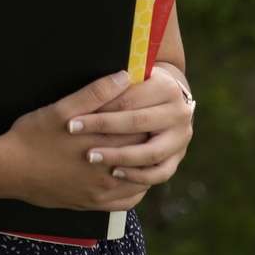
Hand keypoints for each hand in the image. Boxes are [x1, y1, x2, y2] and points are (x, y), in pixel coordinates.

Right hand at [0, 71, 151, 211]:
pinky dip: (136, 189)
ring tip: (145, 149)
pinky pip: (127, 202)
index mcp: (103, 143)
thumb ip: (94, 93)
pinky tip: (131, 177)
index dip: (147, 117)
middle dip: (150, 139)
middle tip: (153, 126)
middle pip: (144, 154)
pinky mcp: (92, 204)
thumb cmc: (31, 136)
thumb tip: (124, 76)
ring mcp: (101, 191)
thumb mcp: (60, 109)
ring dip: (146, 164)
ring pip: (141, 179)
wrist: (8, 170)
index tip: (149, 108)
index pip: (141, 129)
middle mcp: (107, 170)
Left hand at [67, 65, 193, 186]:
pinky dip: (138, 175)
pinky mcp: (177, 157)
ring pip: (150, 152)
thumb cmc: (133, 89)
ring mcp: (181, 137)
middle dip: (103, 128)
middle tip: (75, 134)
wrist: (162, 103)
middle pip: (137, 122)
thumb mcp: (125, 81)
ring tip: (91, 156)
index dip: (99, 108)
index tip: (73, 118)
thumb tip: (116, 78)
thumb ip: (115, 82)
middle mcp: (180, 112)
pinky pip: (160, 173)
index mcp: (167, 87)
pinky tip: (115, 172)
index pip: (128, 99)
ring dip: (119, 156)